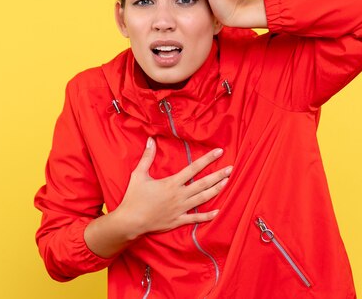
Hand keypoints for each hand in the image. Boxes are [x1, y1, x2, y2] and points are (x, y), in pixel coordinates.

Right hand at [115, 137, 231, 237]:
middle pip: (203, 183)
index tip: (219, 152)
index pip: (193, 168)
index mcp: (171, 183)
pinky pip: (195, 218)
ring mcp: (180, 209)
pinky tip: (218, 212)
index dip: (207, 159)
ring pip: (203, 199)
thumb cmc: (133, 198)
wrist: (130, 221)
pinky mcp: (178, 220)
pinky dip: (207, 216)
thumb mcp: (138, 174)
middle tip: (231, 169)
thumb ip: (147, 157)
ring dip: (216, 190)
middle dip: (218, 175)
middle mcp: (179, 195)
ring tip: (227, 183)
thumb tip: (150, 140)